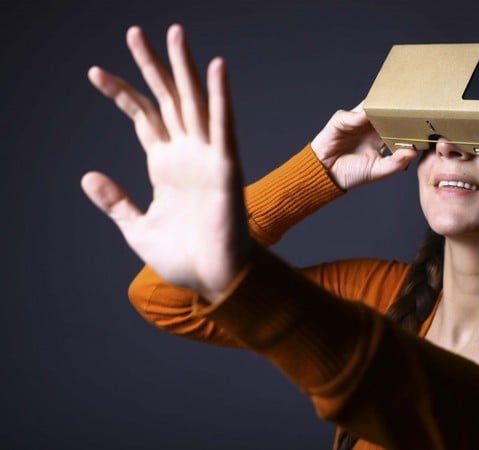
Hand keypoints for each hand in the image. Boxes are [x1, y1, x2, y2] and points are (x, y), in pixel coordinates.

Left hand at [82, 24, 248, 301]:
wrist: (214, 279)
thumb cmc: (182, 257)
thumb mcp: (137, 227)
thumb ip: (115, 201)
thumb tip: (88, 177)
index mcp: (165, 166)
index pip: (143, 117)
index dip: (122, 93)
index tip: (94, 72)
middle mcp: (186, 154)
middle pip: (167, 99)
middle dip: (151, 66)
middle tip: (135, 32)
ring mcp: (207, 157)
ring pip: (193, 103)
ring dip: (184, 68)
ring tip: (174, 33)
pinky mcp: (226, 167)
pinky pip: (223, 126)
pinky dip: (220, 98)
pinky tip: (216, 69)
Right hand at [310, 103, 418, 189]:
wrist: (326, 174)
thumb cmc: (350, 173)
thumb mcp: (377, 171)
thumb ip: (395, 163)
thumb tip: (413, 152)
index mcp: (380, 139)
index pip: (397, 127)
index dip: (409, 124)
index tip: (425, 122)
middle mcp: (369, 127)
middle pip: (387, 113)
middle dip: (399, 109)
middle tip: (417, 104)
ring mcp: (356, 121)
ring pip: (373, 108)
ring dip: (385, 104)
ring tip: (400, 99)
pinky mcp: (343, 119)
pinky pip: (357, 112)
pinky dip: (367, 110)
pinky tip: (378, 109)